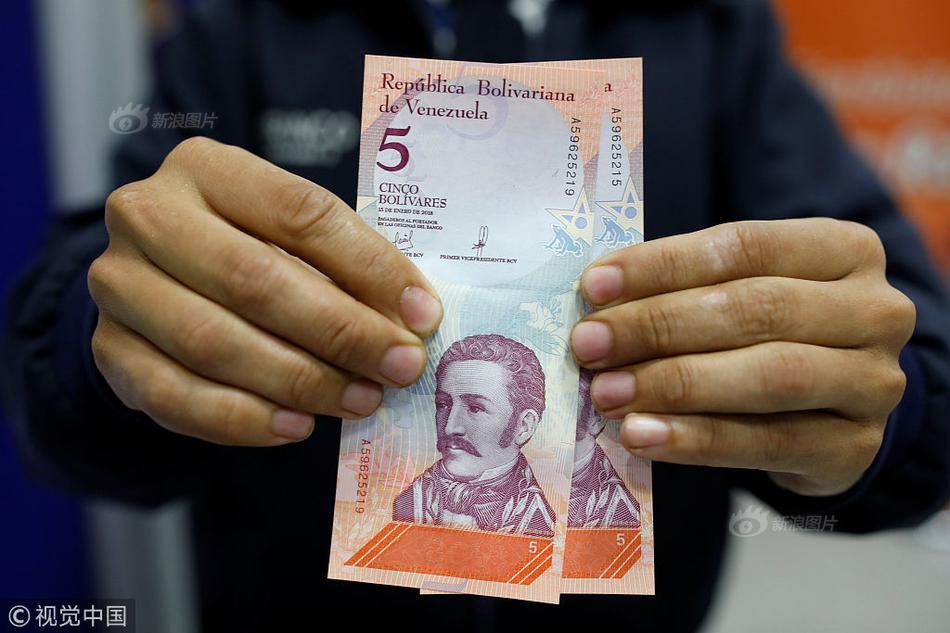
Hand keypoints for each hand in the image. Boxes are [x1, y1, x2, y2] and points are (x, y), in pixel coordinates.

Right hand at [89, 137, 441, 445]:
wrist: (158, 279)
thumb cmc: (247, 248)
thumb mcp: (290, 234)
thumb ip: (342, 265)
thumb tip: (412, 320)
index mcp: (206, 167)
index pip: (300, 213)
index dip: (370, 267)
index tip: (422, 315)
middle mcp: (149, 215)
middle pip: (253, 279)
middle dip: (340, 332)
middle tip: (399, 367)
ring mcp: (119, 284)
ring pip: (214, 342)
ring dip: (301, 381)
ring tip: (361, 399)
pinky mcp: (109, 349)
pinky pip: (178, 396)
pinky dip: (244, 420)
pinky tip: (298, 427)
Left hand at [570, 219, 915, 495]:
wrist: (834, 411)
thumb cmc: (771, 335)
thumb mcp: (745, 292)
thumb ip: (688, 289)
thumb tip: (598, 303)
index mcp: (844, 248)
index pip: (744, 246)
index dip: (663, 264)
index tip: (593, 286)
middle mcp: (875, 309)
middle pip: (755, 308)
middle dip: (658, 326)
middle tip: (587, 344)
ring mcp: (874, 381)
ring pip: (769, 375)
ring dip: (675, 384)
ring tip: (607, 392)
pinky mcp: (854, 447)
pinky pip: (767, 442)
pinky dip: (695, 439)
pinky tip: (642, 435)